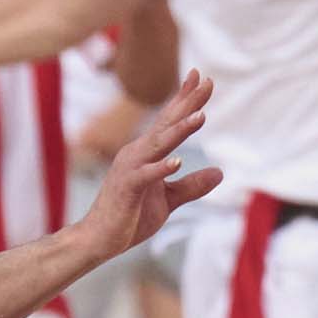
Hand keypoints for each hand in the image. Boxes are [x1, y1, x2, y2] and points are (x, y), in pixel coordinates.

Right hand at [79, 68, 222, 253]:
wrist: (98, 239)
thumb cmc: (129, 216)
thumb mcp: (168, 200)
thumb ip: (191, 185)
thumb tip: (219, 172)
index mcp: (146, 153)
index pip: (169, 122)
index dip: (185, 100)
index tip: (202, 78)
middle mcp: (137, 153)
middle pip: (166, 124)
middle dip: (187, 103)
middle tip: (207, 81)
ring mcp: (130, 169)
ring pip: (158, 145)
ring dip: (179, 130)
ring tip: (200, 116)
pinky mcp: (127, 188)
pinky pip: (145, 175)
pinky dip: (161, 168)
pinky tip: (177, 161)